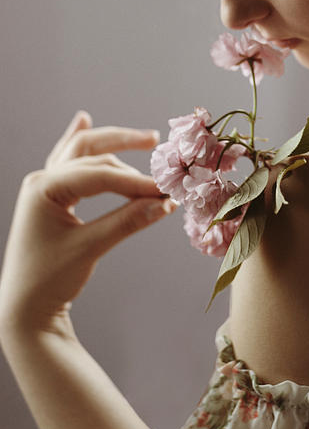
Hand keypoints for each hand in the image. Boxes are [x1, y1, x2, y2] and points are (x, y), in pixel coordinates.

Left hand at [0, 110, 174, 334]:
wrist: (22, 310)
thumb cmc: (48, 281)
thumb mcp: (90, 248)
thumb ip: (128, 221)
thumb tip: (166, 204)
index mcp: (43, 189)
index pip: (99, 175)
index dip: (135, 181)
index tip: (165, 190)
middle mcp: (41, 181)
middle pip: (91, 152)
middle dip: (126, 148)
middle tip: (159, 148)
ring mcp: (43, 187)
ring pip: (82, 153)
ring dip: (112, 144)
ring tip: (145, 140)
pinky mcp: (50, 198)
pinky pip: (68, 162)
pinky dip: (79, 142)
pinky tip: (83, 119)